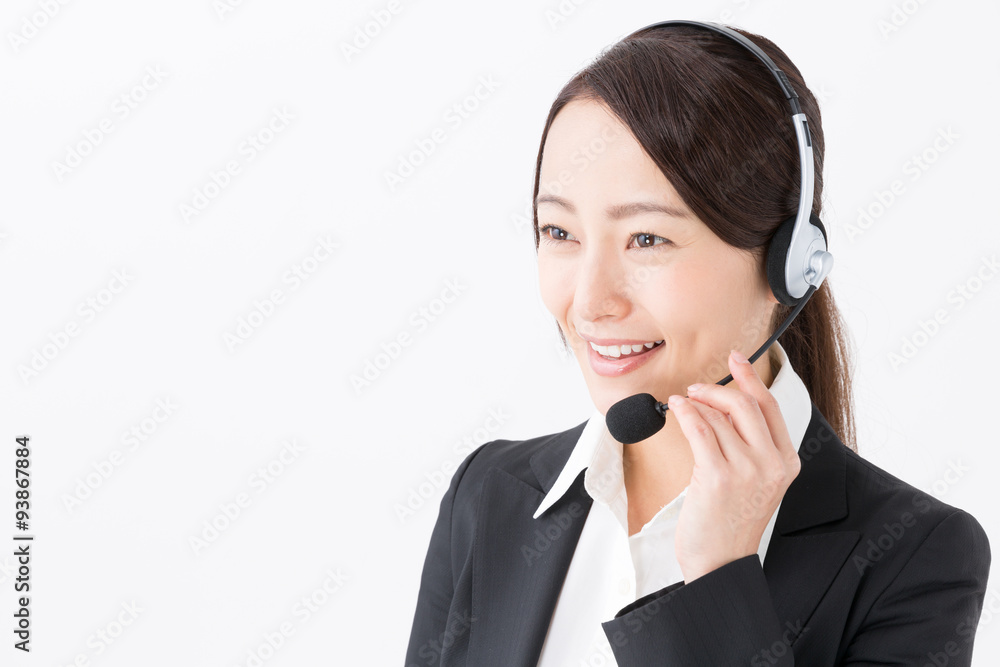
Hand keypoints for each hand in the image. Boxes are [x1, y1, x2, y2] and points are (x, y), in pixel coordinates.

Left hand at [669, 349, 801, 583]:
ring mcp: (747, 471)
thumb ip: (748, 444)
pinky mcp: (718, 477)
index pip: (770, 407)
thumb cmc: (729, 521)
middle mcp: (772, 465)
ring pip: (719, 417)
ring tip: (683, 405)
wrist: (719, 562)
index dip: (751, 378)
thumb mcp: (754, 481)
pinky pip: (701, 429)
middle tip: (697, 388)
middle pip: (746, 404)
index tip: (736, 359)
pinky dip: (686, 412)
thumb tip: (722, 402)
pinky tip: (677, 408)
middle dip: (717, 388)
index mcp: (786, 462)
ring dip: (696, 404)